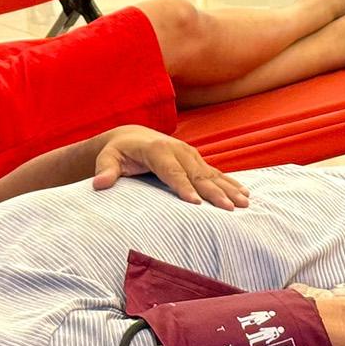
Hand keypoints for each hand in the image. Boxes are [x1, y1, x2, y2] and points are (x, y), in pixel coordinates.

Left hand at [91, 126, 250, 208]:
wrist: (131, 136)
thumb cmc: (118, 152)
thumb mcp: (107, 159)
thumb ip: (105, 171)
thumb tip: (99, 183)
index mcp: (158, 150)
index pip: (172, 172)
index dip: (183, 187)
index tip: (195, 203)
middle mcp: (179, 150)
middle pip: (198, 175)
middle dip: (214, 193)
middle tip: (230, 209)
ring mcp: (190, 155)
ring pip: (211, 175)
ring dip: (229, 189)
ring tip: (245, 203)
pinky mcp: (197, 161)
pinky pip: (216, 173)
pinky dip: (230, 184)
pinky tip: (245, 194)